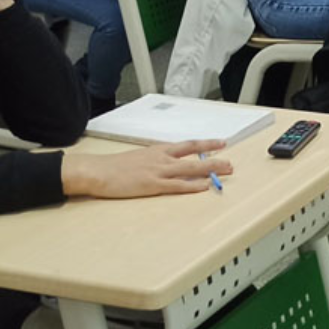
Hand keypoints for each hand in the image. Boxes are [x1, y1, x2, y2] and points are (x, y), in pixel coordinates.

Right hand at [61, 139, 232, 198]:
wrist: (97, 171)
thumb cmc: (113, 167)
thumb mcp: (137, 158)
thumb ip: (153, 160)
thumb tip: (164, 164)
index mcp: (158, 151)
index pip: (187, 145)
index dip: (205, 145)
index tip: (221, 143)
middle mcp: (162, 158)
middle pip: (194, 156)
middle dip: (214, 158)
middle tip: (230, 161)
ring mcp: (158, 171)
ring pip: (190, 169)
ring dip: (210, 170)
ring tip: (226, 170)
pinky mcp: (152, 185)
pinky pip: (177, 185)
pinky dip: (192, 186)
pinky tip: (204, 186)